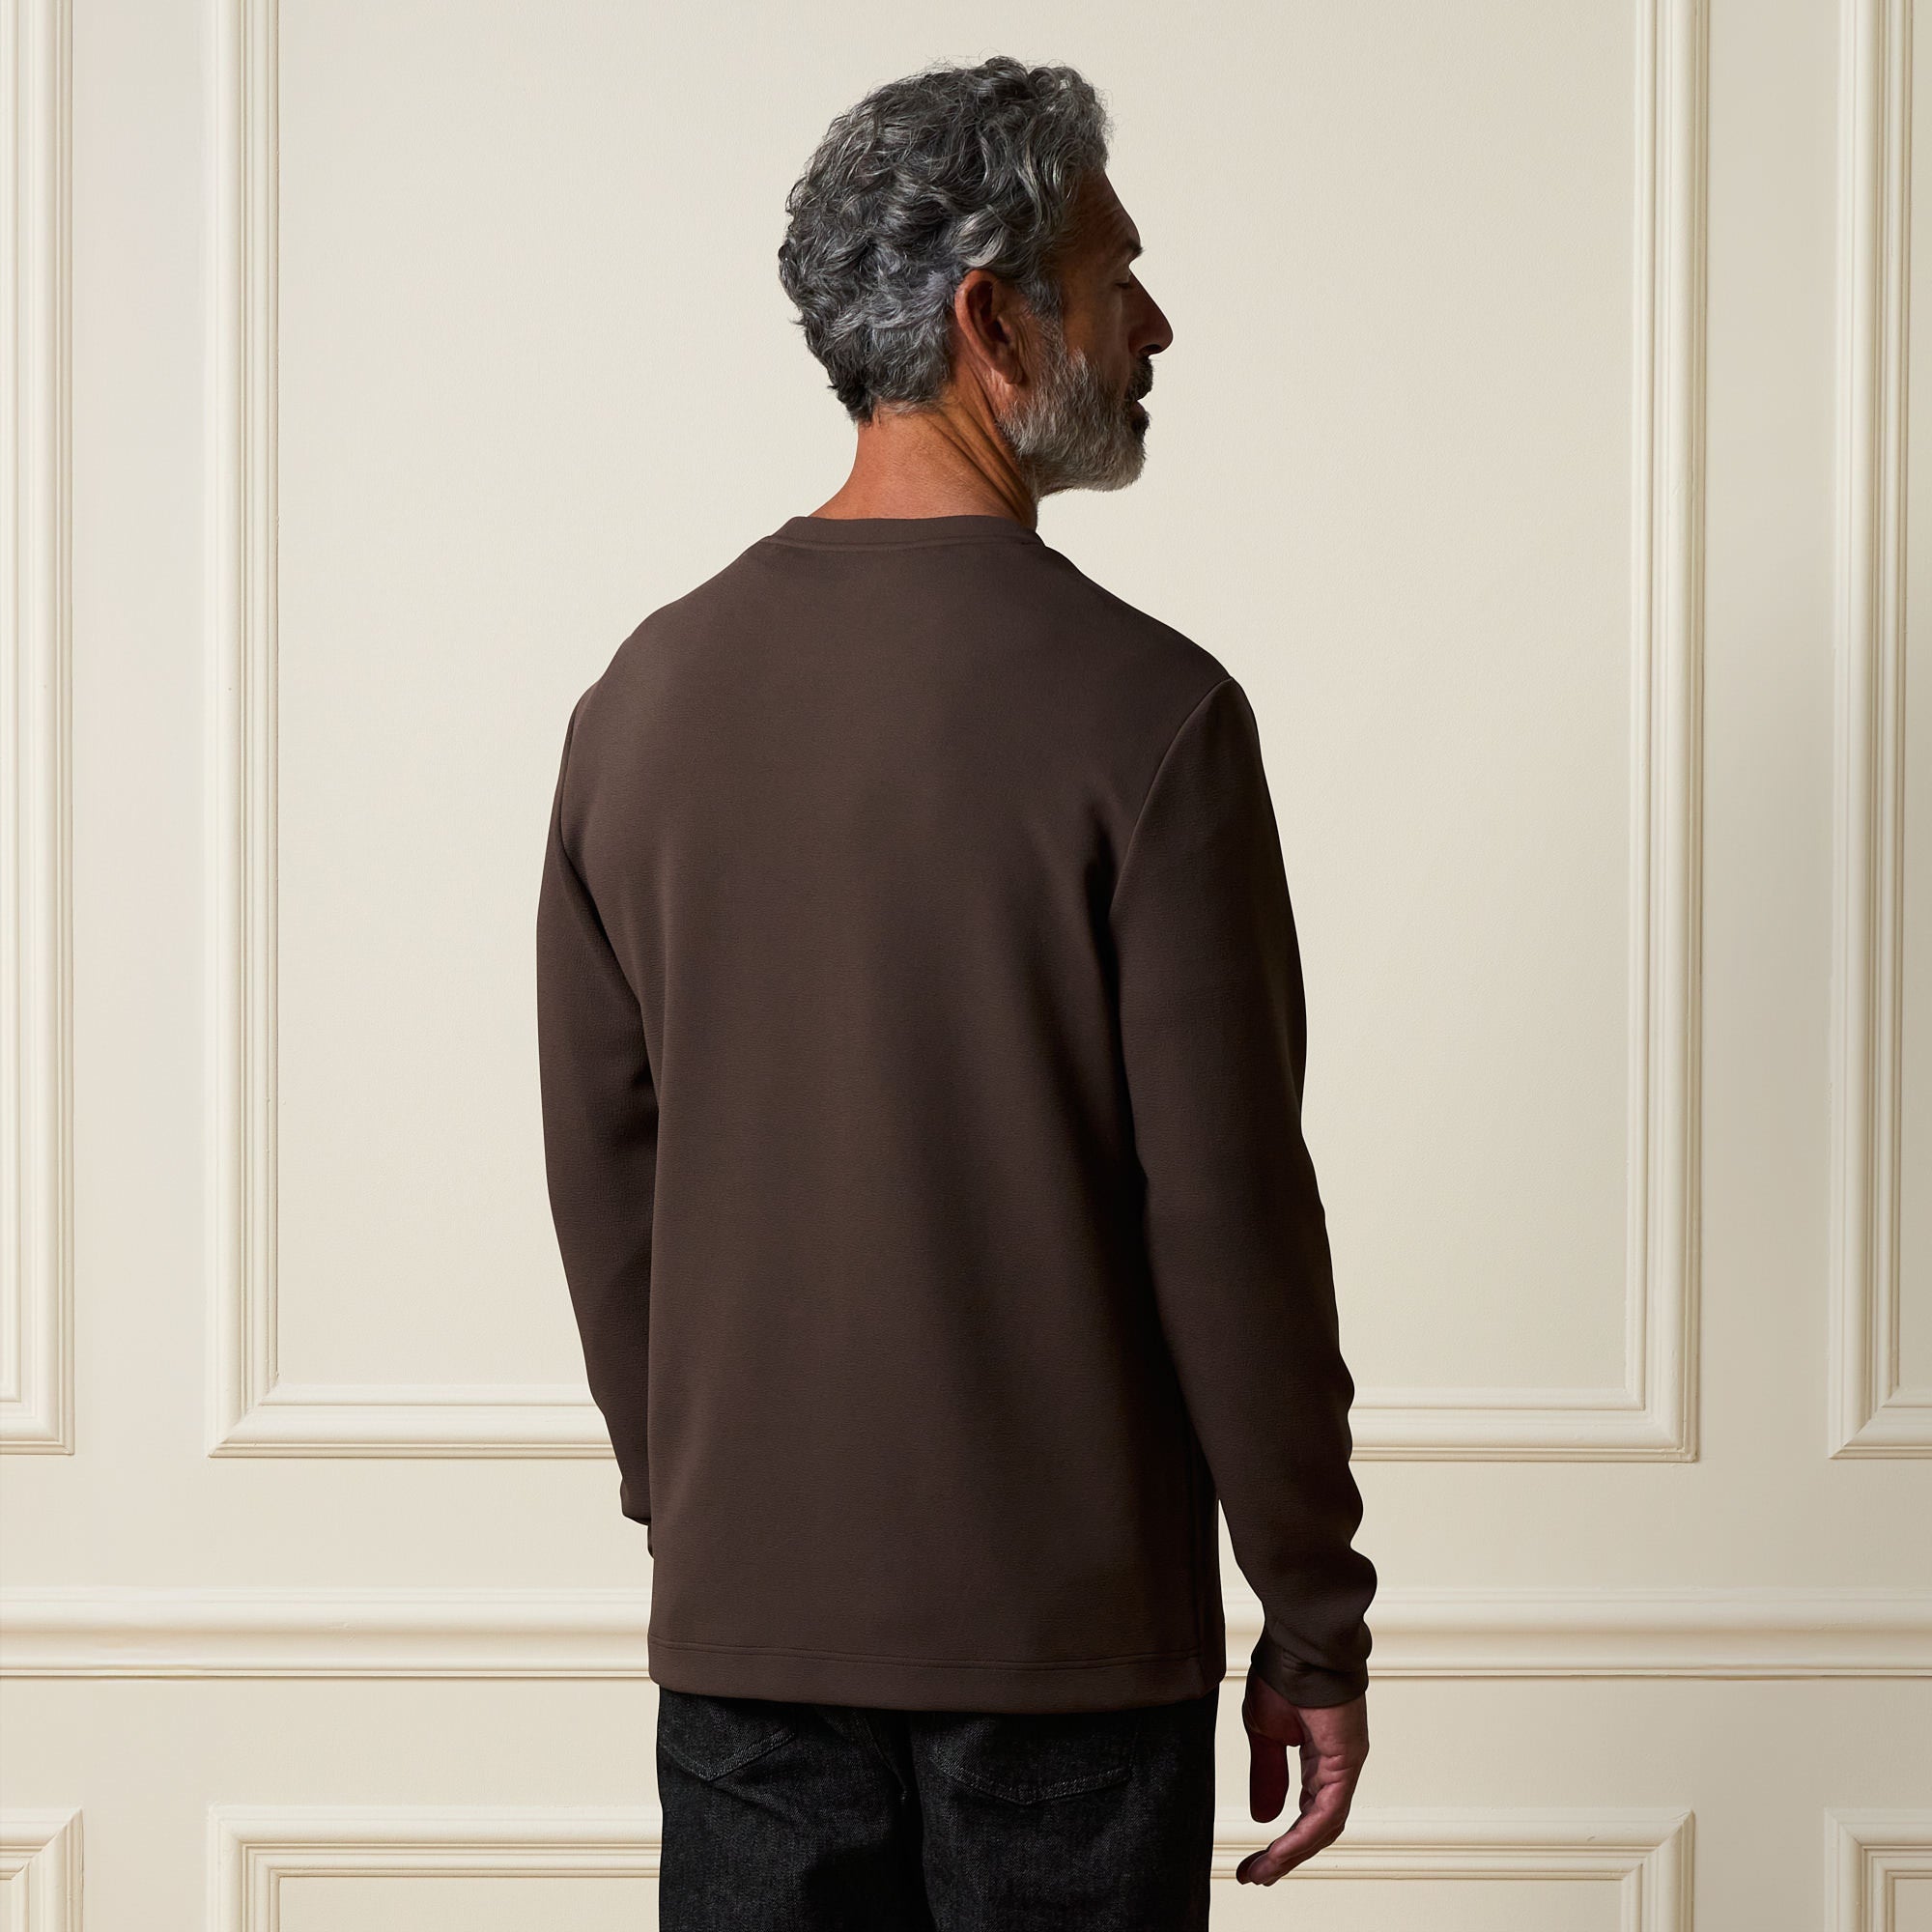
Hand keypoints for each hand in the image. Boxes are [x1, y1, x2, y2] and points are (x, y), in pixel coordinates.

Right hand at [1234, 1669, 1367, 1883]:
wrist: (1297, 1642)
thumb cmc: (1283, 1671)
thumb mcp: (1264, 1732)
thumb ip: (1266, 1774)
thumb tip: (1264, 1816)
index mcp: (1320, 1757)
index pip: (1306, 1812)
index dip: (1282, 1840)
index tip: (1255, 1862)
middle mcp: (1337, 1766)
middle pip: (1316, 1828)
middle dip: (1286, 1856)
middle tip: (1257, 1876)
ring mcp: (1346, 1765)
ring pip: (1323, 1826)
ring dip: (1293, 1853)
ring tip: (1263, 1871)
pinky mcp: (1346, 1761)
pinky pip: (1327, 1811)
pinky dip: (1303, 1835)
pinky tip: (1281, 1850)